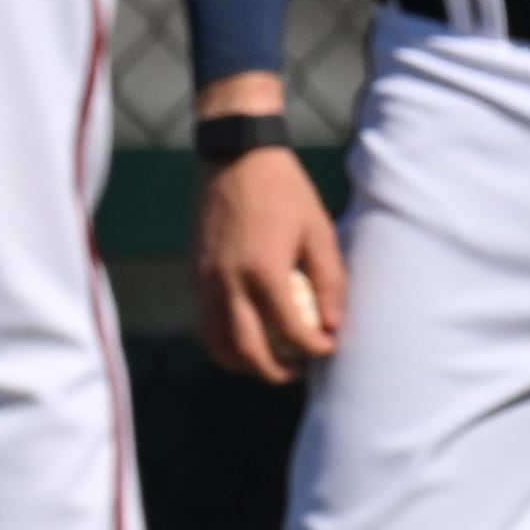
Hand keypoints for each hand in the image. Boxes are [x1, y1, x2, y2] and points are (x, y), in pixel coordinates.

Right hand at [194, 134, 345, 383]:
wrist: (236, 157)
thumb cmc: (284, 190)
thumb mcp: (318, 229)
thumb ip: (329, 280)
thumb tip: (334, 324)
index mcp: (264, 271)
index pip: (290, 331)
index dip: (314, 348)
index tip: (329, 347)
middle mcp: (229, 282)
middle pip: (248, 352)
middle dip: (275, 371)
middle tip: (298, 370)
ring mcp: (207, 281)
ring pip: (218, 345)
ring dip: (245, 363)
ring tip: (272, 360)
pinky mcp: (196, 276)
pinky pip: (206, 324)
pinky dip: (225, 342)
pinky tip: (248, 336)